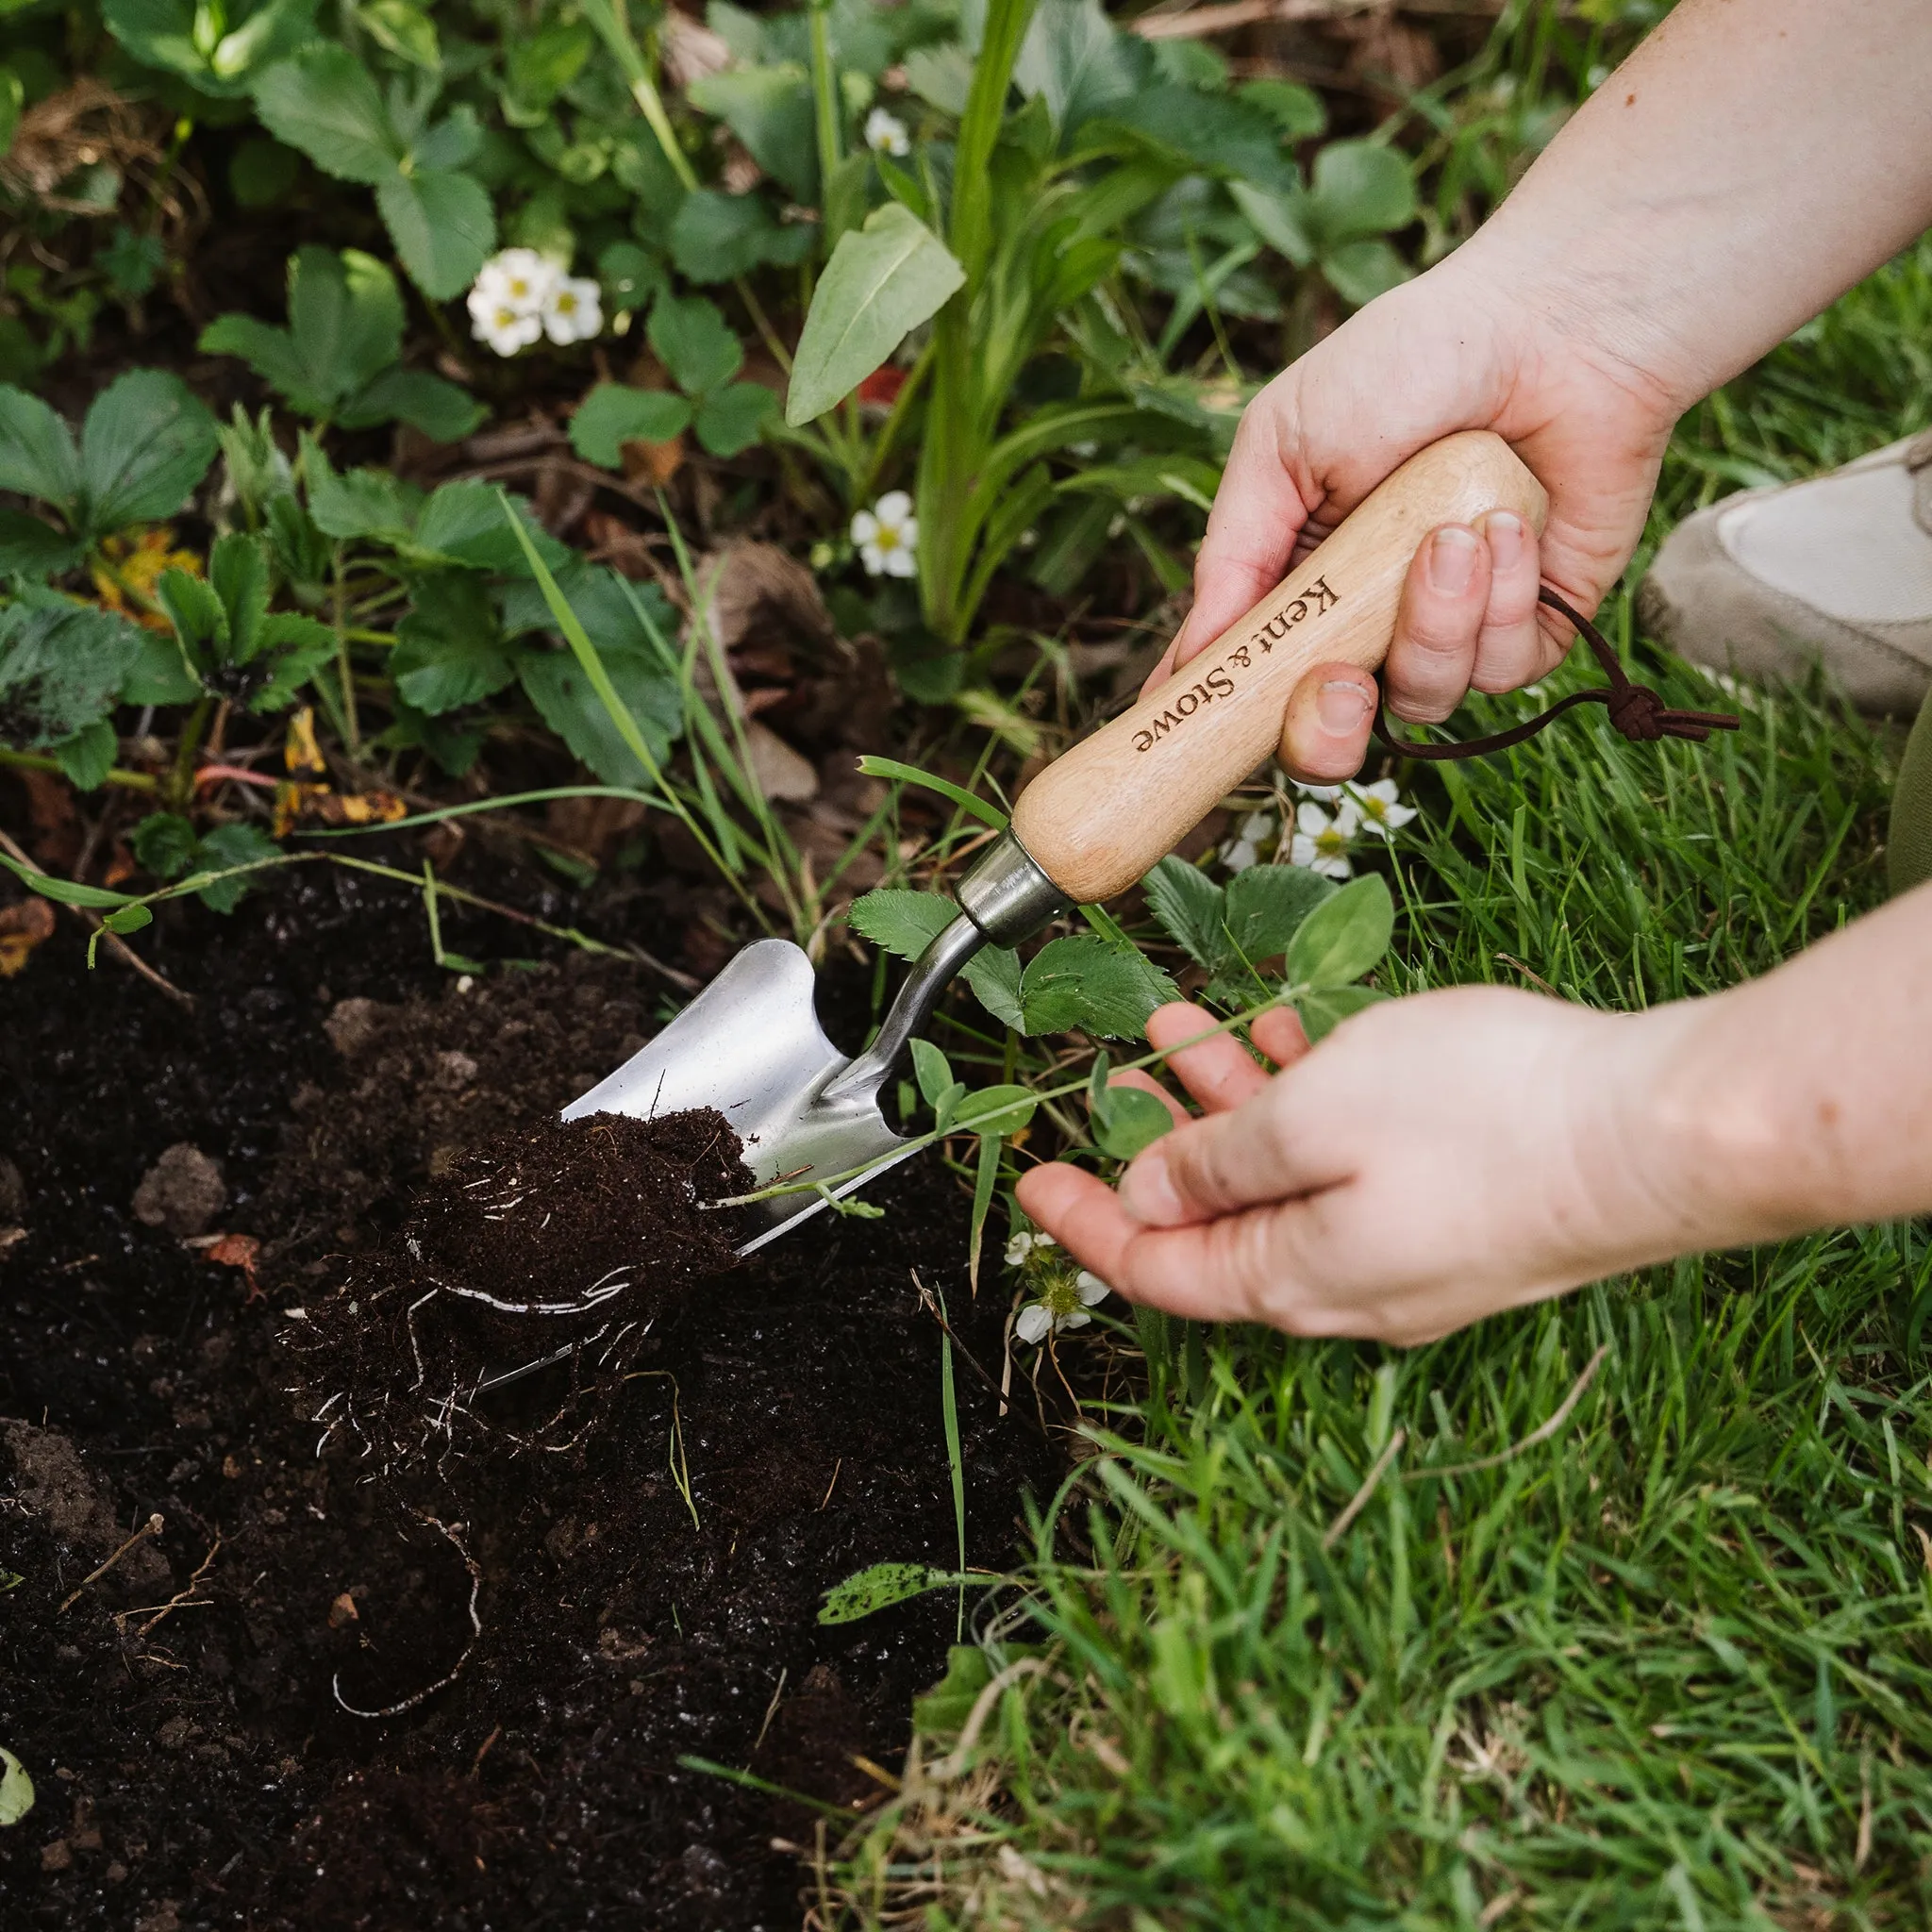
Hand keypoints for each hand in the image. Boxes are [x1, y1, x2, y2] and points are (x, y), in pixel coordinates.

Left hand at [1015, 991, 1709, 1345]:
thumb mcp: (1314, 1116)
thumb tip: (1149, 1200)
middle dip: (1160, 1145)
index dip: (1085, 1223)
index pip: (1156, 1271)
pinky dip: (1308, 1106)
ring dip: (1231, 1106)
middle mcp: (1347, 1286)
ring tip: (1187, 1026)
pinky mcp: (1463, 1216)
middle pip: (1218, 1224)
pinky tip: (1291, 1036)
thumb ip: (1218, 1162)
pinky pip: (1353, 1168)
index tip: (1031, 1175)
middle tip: (1118, 1077)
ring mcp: (1412, 1256)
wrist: (1662, 1131)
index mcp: (1295, 1278)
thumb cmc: (1487, 1118)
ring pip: (1286, 1183)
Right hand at [1145, 250, 1678, 783]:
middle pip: (1328, 740)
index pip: (1248, 686)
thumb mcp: (1282, 443)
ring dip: (1433, 622)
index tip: (1200, 730)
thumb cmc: (1408, 362)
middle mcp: (1367, 623)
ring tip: (1453, 531)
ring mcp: (1450, 631)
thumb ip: (1233, 554)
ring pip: (1422, 699)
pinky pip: (1502, 671)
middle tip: (1340, 681)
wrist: (1554, 326)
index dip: (1223, 722)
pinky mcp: (1532, 629)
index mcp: (1295, 585)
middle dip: (1327, 729)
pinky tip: (1509, 522)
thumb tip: (1187, 660)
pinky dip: (1503, 599)